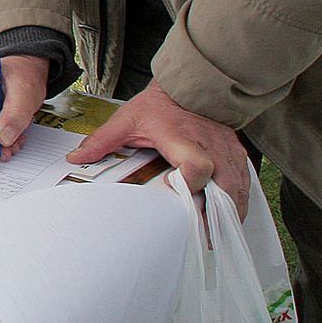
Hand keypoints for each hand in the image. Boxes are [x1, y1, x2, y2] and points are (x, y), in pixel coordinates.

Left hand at [70, 80, 249, 216]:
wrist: (191, 87)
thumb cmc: (160, 105)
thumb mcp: (127, 120)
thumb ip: (103, 140)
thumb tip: (77, 158)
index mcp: (182, 140)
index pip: (196, 167)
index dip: (189, 186)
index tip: (175, 195)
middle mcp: (210, 148)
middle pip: (224, 187)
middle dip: (214, 214)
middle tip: (200, 235)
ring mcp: (227, 153)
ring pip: (238, 190)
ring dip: (228, 214)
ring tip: (212, 234)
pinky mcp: (236, 156)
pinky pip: (244, 185)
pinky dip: (237, 204)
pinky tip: (225, 219)